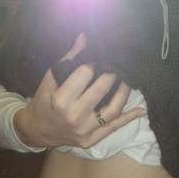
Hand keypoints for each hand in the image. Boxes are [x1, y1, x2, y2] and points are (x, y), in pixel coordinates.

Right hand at [14, 33, 145, 148]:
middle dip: (112, 73)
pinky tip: (141, 110)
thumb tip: (85, 37)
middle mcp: (74, 116)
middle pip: (102, 89)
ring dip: (124, 93)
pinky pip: (114, 128)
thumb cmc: (44, 101)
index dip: (94, 62)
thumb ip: (69, 59)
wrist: (38, 130)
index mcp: (61, 99)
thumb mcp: (50, 78)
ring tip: (128, 80)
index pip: (85, 73)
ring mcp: (84, 130)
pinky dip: (129, 118)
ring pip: (113, 109)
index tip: (99, 57)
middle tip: (117, 64)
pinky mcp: (91, 140)